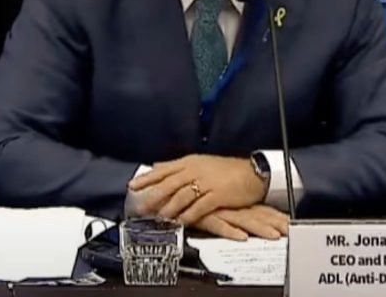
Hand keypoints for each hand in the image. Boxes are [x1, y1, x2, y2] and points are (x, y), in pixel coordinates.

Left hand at [128, 154, 266, 224]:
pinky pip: (199, 208)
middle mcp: (196, 170)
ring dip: (169, 209)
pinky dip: (188, 216)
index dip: (147, 178)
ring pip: (182, 196)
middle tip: (141, 208)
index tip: (132, 186)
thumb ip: (179, 166)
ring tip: (159, 219)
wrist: (253, 172)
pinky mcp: (217, 195)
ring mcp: (207, 182)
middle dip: (153, 196)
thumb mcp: (201, 162)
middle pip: (169, 183)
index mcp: (190, 161)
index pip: (163, 169)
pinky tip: (180, 223)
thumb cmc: (227, 169)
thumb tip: (158, 166)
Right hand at [193, 205, 289, 240]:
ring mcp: (219, 211)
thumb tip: (244, 221)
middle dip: (275, 224)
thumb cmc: (193, 197)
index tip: (292, 223)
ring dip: (259, 228)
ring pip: (243, 220)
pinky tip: (241, 237)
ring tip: (273, 235)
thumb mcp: (216, 203)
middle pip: (257, 216)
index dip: (277, 217)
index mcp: (235, 203)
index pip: (261, 210)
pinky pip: (219, 225)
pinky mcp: (205, 217)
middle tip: (290, 230)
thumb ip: (229, 211)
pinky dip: (230, 231)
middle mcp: (231, 206)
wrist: (172, 190)